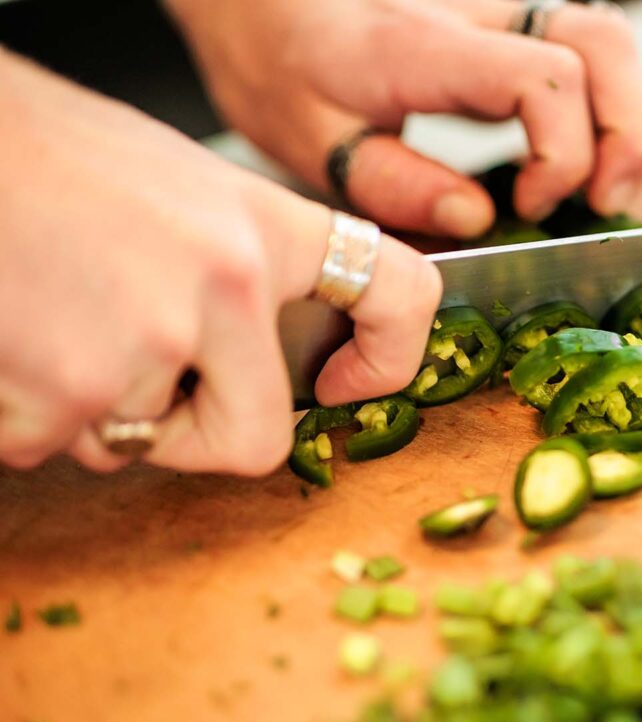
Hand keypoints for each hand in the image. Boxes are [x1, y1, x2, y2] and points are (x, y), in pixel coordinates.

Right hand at [0, 52, 439, 474]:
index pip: (401, 294)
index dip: (390, 359)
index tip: (346, 383)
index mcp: (269, 227)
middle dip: (192, 435)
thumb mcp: (185, 188)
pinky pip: (50, 444)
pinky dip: (24, 413)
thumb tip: (264, 343)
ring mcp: (152, 342)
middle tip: (143, 387)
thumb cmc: (55, 156)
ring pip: (132, 443)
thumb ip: (242, 265)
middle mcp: (230, 286)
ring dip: (89, 408)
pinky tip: (16, 337)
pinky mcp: (69, 387)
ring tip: (52, 317)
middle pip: (255, 440)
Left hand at [166, 0, 641, 237]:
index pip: (544, 77)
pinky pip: (587, 49)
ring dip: (630, 117)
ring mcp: (498, 14)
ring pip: (608, 36)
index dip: (562, 153)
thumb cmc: (279, 65)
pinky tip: (582, 158)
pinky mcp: (506, 28)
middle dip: (626, 133)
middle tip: (598, 202)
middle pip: (602, 41)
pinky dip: (608, 105)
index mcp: (426, 48)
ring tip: (604, 187)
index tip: (529, 207)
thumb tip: (477, 216)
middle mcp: (476, 16)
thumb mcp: (308, 142)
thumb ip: (392, 183)